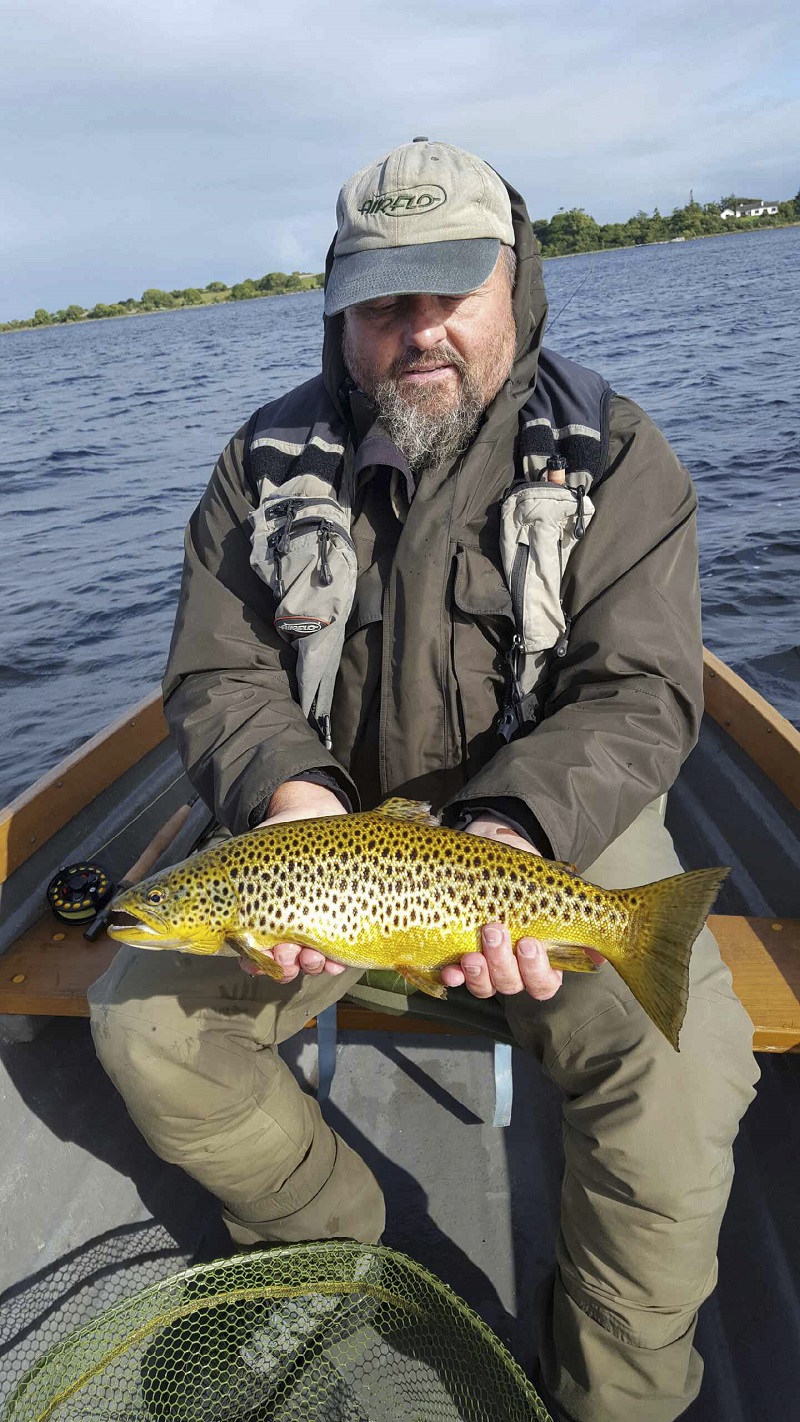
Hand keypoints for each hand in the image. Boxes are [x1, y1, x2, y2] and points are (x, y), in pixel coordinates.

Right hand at [239, 781, 347, 981]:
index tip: (259, 961)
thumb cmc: (271, 842)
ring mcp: (314, 926)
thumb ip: (223, 890)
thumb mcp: (240, 863)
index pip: (253, 957)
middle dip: (285, 965)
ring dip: (309, 965)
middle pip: (283, 964)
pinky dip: (336, 962)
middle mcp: (286, 930)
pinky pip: (339, 952)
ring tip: (311, 956)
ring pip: (309, 961)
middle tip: (286, 952)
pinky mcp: (340, 918)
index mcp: (258, 922)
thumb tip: (183, 910)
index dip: (256, 965)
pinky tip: (336, 962)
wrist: (309, 814)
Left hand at [440, 814, 599, 999]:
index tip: (529, 942)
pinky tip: (450, 969)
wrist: (497, 856)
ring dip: (479, 971)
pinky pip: (456, 978)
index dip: (536, 970)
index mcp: (544, 962)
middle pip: (511, 985)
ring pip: (485, 985)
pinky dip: (453, 976)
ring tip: (473, 948)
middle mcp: (515, 970)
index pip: (544, 984)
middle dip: (502, 962)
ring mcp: (487, 966)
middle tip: (495, 930)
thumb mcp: (558, 892)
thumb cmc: (532, 879)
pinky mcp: (460, 956)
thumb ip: (577, 914)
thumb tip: (606, 944)